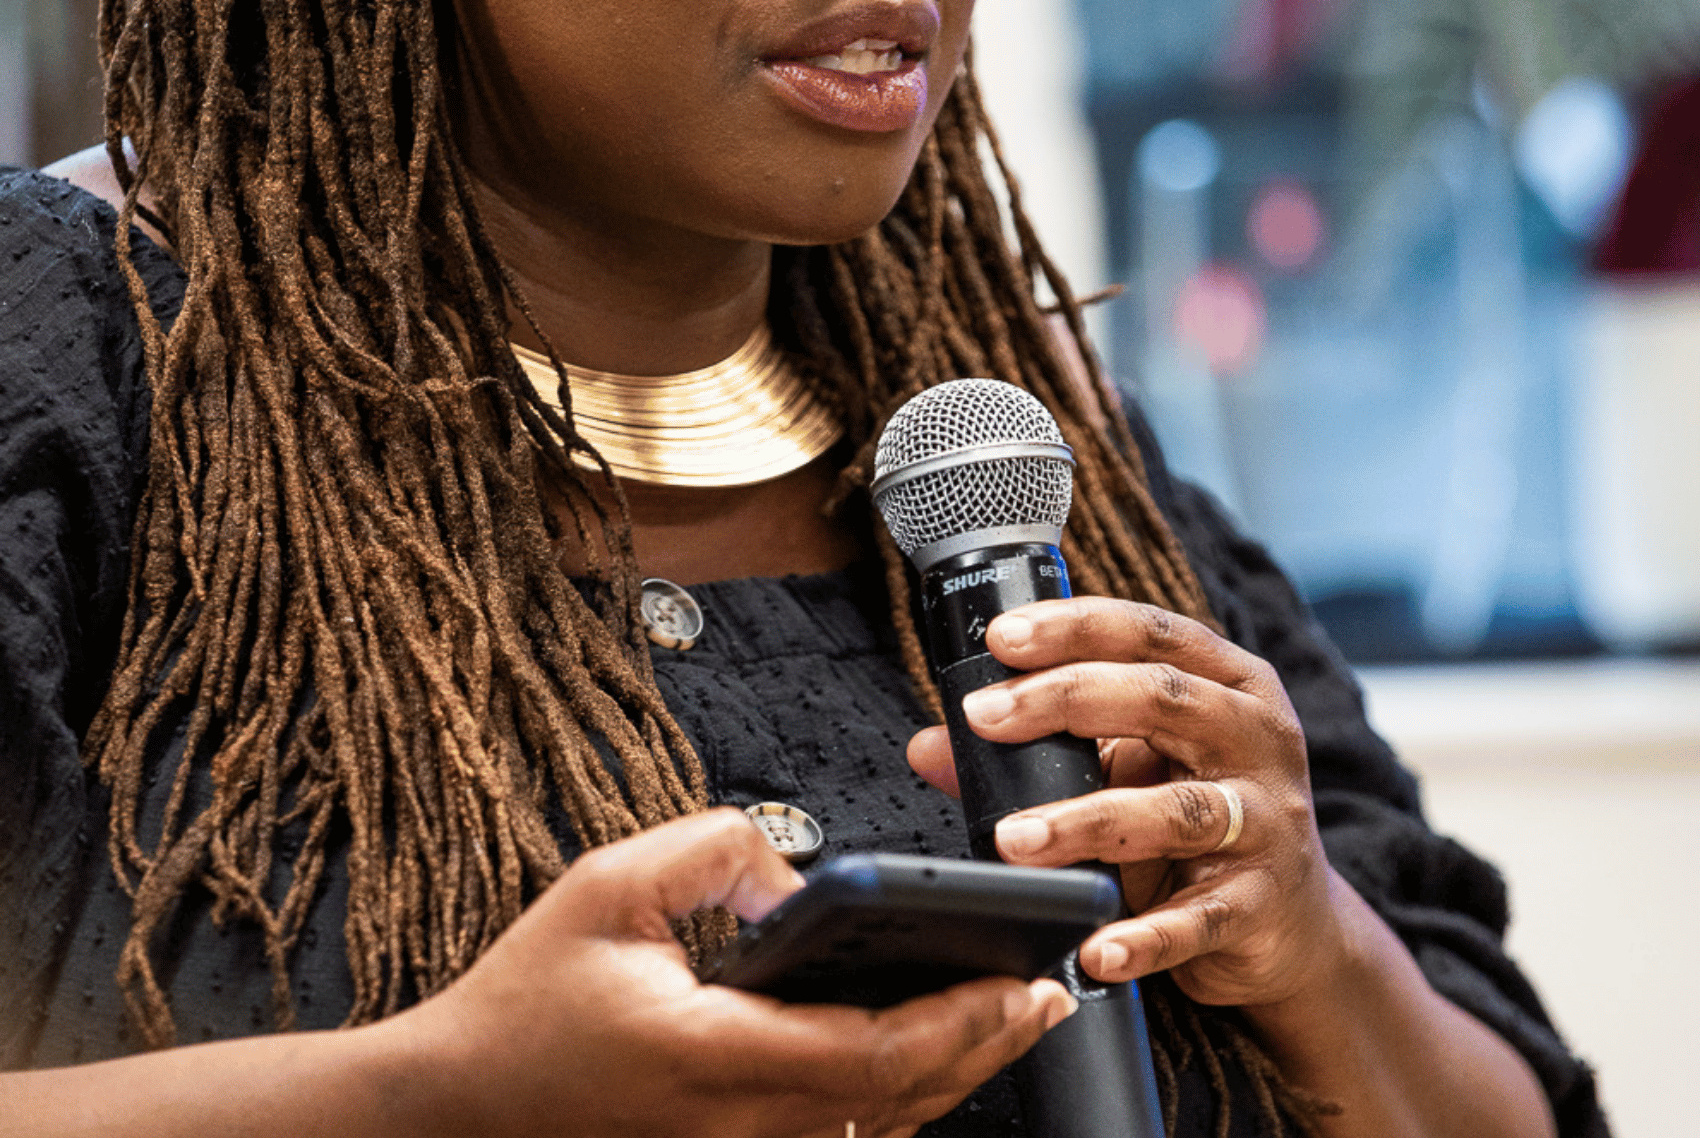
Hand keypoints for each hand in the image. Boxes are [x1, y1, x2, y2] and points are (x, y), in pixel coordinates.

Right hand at [388, 807, 1073, 1137]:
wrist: (459, 1108)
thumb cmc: (529, 998)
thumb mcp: (607, 886)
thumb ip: (714, 853)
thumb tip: (800, 875)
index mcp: (716, 1056)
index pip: (873, 1054)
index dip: (961, 1023)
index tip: (1022, 980)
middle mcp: (739, 1128)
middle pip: (897, 1105)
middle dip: (984, 1047)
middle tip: (1047, 991)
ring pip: (876, 1134)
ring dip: (952, 1077)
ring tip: (1007, 1017)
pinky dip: (897, 1105)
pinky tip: (923, 1061)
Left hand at [906, 600, 1346, 1013]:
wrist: (1290, 927)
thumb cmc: (1192, 821)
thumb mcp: (1124, 769)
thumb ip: (1035, 751)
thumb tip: (928, 745)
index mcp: (1228, 680)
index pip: (1148, 631)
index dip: (1073, 627)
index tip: (1000, 638)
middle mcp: (1257, 736)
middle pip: (1161, 698)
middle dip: (1063, 700)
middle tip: (985, 717)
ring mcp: (1269, 820)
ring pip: (1174, 809)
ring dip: (1084, 822)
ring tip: (1012, 839)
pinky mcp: (1265, 903)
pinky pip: (1199, 918)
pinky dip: (1142, 934)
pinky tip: (1091, 945)